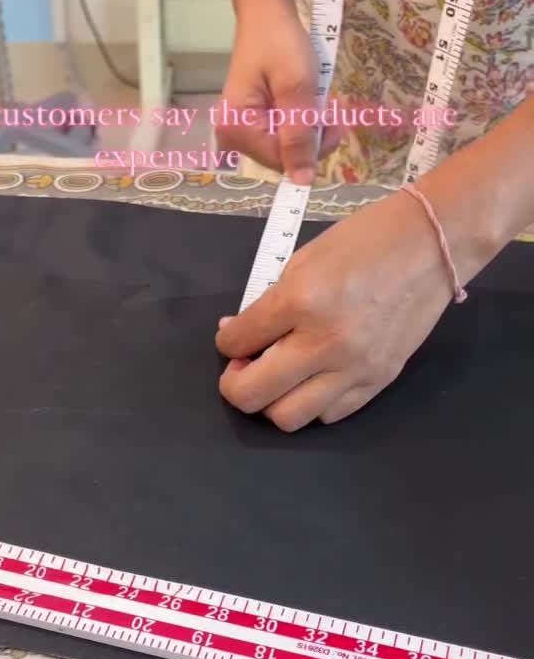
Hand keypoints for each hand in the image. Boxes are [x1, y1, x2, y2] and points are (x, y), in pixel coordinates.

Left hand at [215, 191, 457, 431]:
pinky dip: (310, 403)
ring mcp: (353, 369)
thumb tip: (236, 333)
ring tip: (278, 378)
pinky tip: (312, 381)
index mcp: (300, 301)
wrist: (433, 244)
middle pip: (253, 396)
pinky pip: (329, 415)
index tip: (235, 335)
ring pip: (289, 418)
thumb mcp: (304, 260)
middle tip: (244, 367)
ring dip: (272, 401)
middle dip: (235, 384)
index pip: (236, 342)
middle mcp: (324, 343)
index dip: (226, 340)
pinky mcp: (377, 382)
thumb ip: (269, 302)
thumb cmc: (366, 241)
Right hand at [216, 0, 338, 181]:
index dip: (312, 149)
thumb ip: (299, 137)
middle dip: (310, 139)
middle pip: (281, 158)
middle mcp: (232, 136)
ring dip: (307, 131)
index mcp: (237, 129)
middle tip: (330, 111)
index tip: (336, 124)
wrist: (267, 15)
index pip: (281, 161)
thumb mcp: (296, 89)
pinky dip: (299, 124)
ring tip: (319, 104)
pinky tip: (305, 105)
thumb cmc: (280, 44)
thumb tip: (303, 182)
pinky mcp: (251, 124)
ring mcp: (240, 131)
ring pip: (284, 149)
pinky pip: (280, 136)